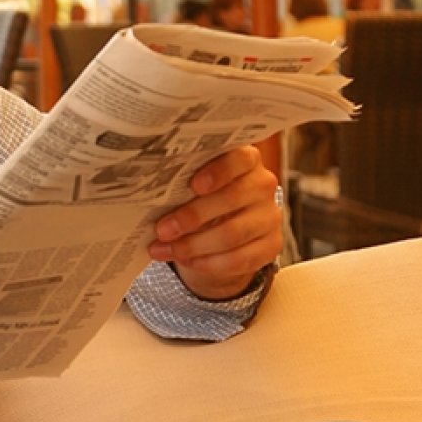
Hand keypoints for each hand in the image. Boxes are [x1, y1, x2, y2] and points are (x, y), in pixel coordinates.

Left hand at [148, 145, 280, 299]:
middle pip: (231, 199)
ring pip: (233, 233)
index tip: (193, 185)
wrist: (224, 228)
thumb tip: (149, 194)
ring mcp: (270, 216)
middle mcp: (262, 185)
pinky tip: (187, 260)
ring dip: (193, 245)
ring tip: (164, 249)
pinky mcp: (272, 245)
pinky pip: (240, 258)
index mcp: (245, 160)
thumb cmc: (201, 197)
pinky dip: (208, 263)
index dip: (218, 171)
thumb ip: (181, 182)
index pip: (240, 158)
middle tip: (161, 230)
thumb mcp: (192, 184)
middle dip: (191, 216)